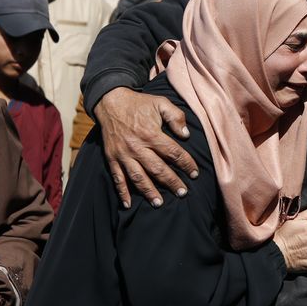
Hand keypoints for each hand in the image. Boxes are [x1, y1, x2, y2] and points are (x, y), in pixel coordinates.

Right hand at [93, 87, 198, 208]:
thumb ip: (176, 117)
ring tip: (159, 203)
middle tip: (183, 193)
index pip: (174, 153)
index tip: (195, 173)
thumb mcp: (161, 103)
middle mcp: (137, 147)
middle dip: (172, 182)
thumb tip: (186, 135)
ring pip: (138, 177)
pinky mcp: (112, 158)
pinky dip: (122, 192)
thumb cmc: (140, 104)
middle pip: (158, 169)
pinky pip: (118, 178)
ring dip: (149, 192)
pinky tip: (128, 204)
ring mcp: (124, 154)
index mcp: (151, 134)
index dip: (186, 164)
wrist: (111, 102)